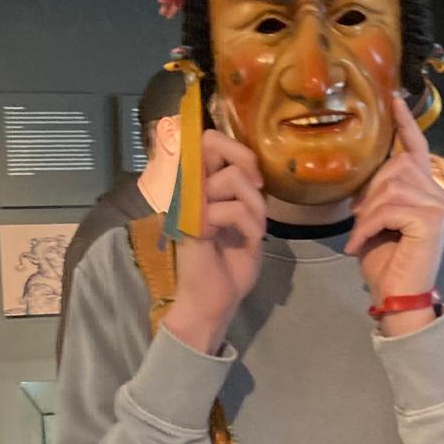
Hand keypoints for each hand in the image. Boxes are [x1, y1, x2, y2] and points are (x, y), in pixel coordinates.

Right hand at [165, 131, 266, 354]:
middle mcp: (190, 190)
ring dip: (255, 204)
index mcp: (201, 188)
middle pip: (210, 141)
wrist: (215, 302)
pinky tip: (250, 240)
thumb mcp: (247, 222)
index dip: (237, 149)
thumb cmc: (231, 265)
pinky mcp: (191, 224)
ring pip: (231, 177)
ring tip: (254, 229)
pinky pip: (230, 208)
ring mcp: (188, 205)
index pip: (209, 143)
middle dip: (243, 157)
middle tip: (256, 186)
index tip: (255, 178)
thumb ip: (247, 195)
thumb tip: (252, 170)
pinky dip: (250, 224)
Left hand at [345, 94, 443, 332]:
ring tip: (360, 236)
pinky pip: (389, 208)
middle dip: (370, 193)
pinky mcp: (432, 221)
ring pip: (390, 188)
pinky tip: (361, 243)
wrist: (398, 298)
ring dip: (367, 213)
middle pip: (396, 168)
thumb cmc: (386, 263)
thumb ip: (377, 194)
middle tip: (359, 224)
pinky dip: (369, 225)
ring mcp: (439, 207)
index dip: (405, 125)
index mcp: (428, 192)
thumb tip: (363, 176)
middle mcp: (440, 196)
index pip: (417, 150)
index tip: (394, 100)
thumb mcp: (376, 221)